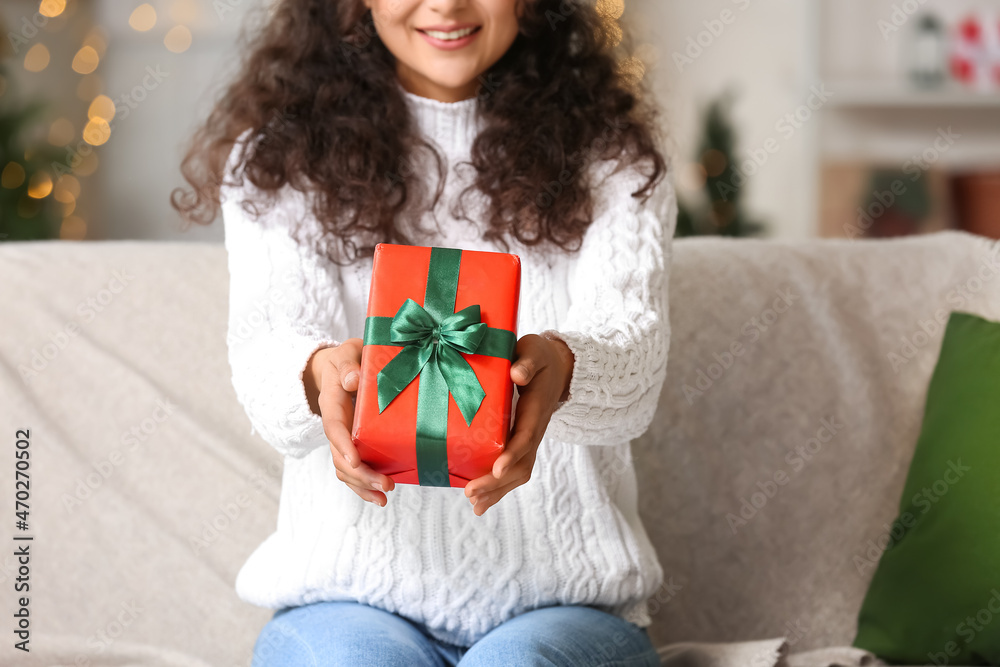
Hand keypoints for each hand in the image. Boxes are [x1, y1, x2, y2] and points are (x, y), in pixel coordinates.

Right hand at [305, 338, 395, 506]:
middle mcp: (335, 424)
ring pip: (344, 468)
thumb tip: (353, 381)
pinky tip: (380, 495)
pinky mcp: (353, 444)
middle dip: (360, 474)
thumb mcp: (346, 352)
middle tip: (386, 484)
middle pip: (339, 456)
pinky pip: (353, 468)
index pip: (333, 426)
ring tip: (384, 497)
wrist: (339, 366)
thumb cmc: (347, 357)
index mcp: (332, 402)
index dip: (343, 445)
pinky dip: (363, 485)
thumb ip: (348, 364)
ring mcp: (343, 437)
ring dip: (361, 486)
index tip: (356, 461)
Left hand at [463, 333, 573, 515]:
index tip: (498, 468)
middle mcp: (535, 429)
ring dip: (498, 491)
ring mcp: (529, 440)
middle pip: (521, 464)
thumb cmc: (539, 357)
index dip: (513, 453)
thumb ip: (527, 361)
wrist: (557, 368)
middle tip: (471, 492)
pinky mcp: (521, 444)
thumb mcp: (534, 350)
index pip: (526, 436)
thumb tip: (517, 374)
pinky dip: (498, 489)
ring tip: (475, 505)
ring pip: (519, 473)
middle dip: (497, 482)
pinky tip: (480, 502)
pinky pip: (513, 470)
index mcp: (536, 408)